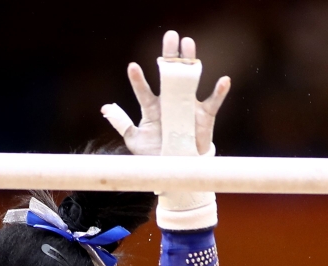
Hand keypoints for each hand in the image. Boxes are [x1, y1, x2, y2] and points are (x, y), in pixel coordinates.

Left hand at [101, 30, 230, 155]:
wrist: (175, 167)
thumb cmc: (154, 153)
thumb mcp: (134, 140)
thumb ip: (122, 124)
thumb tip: (104, 108)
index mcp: (152, 107)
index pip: (143, 91)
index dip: (138, 79)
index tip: (132, 66)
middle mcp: (170, 101)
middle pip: (169, 74)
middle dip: (169, 55)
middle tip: (170, 36)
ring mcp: (188, 106)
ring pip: (190, 79)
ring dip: (190, 62)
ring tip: (189, 44)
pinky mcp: (204, 116)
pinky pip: (213, 102)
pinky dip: (219, 92)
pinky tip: (224, 80)